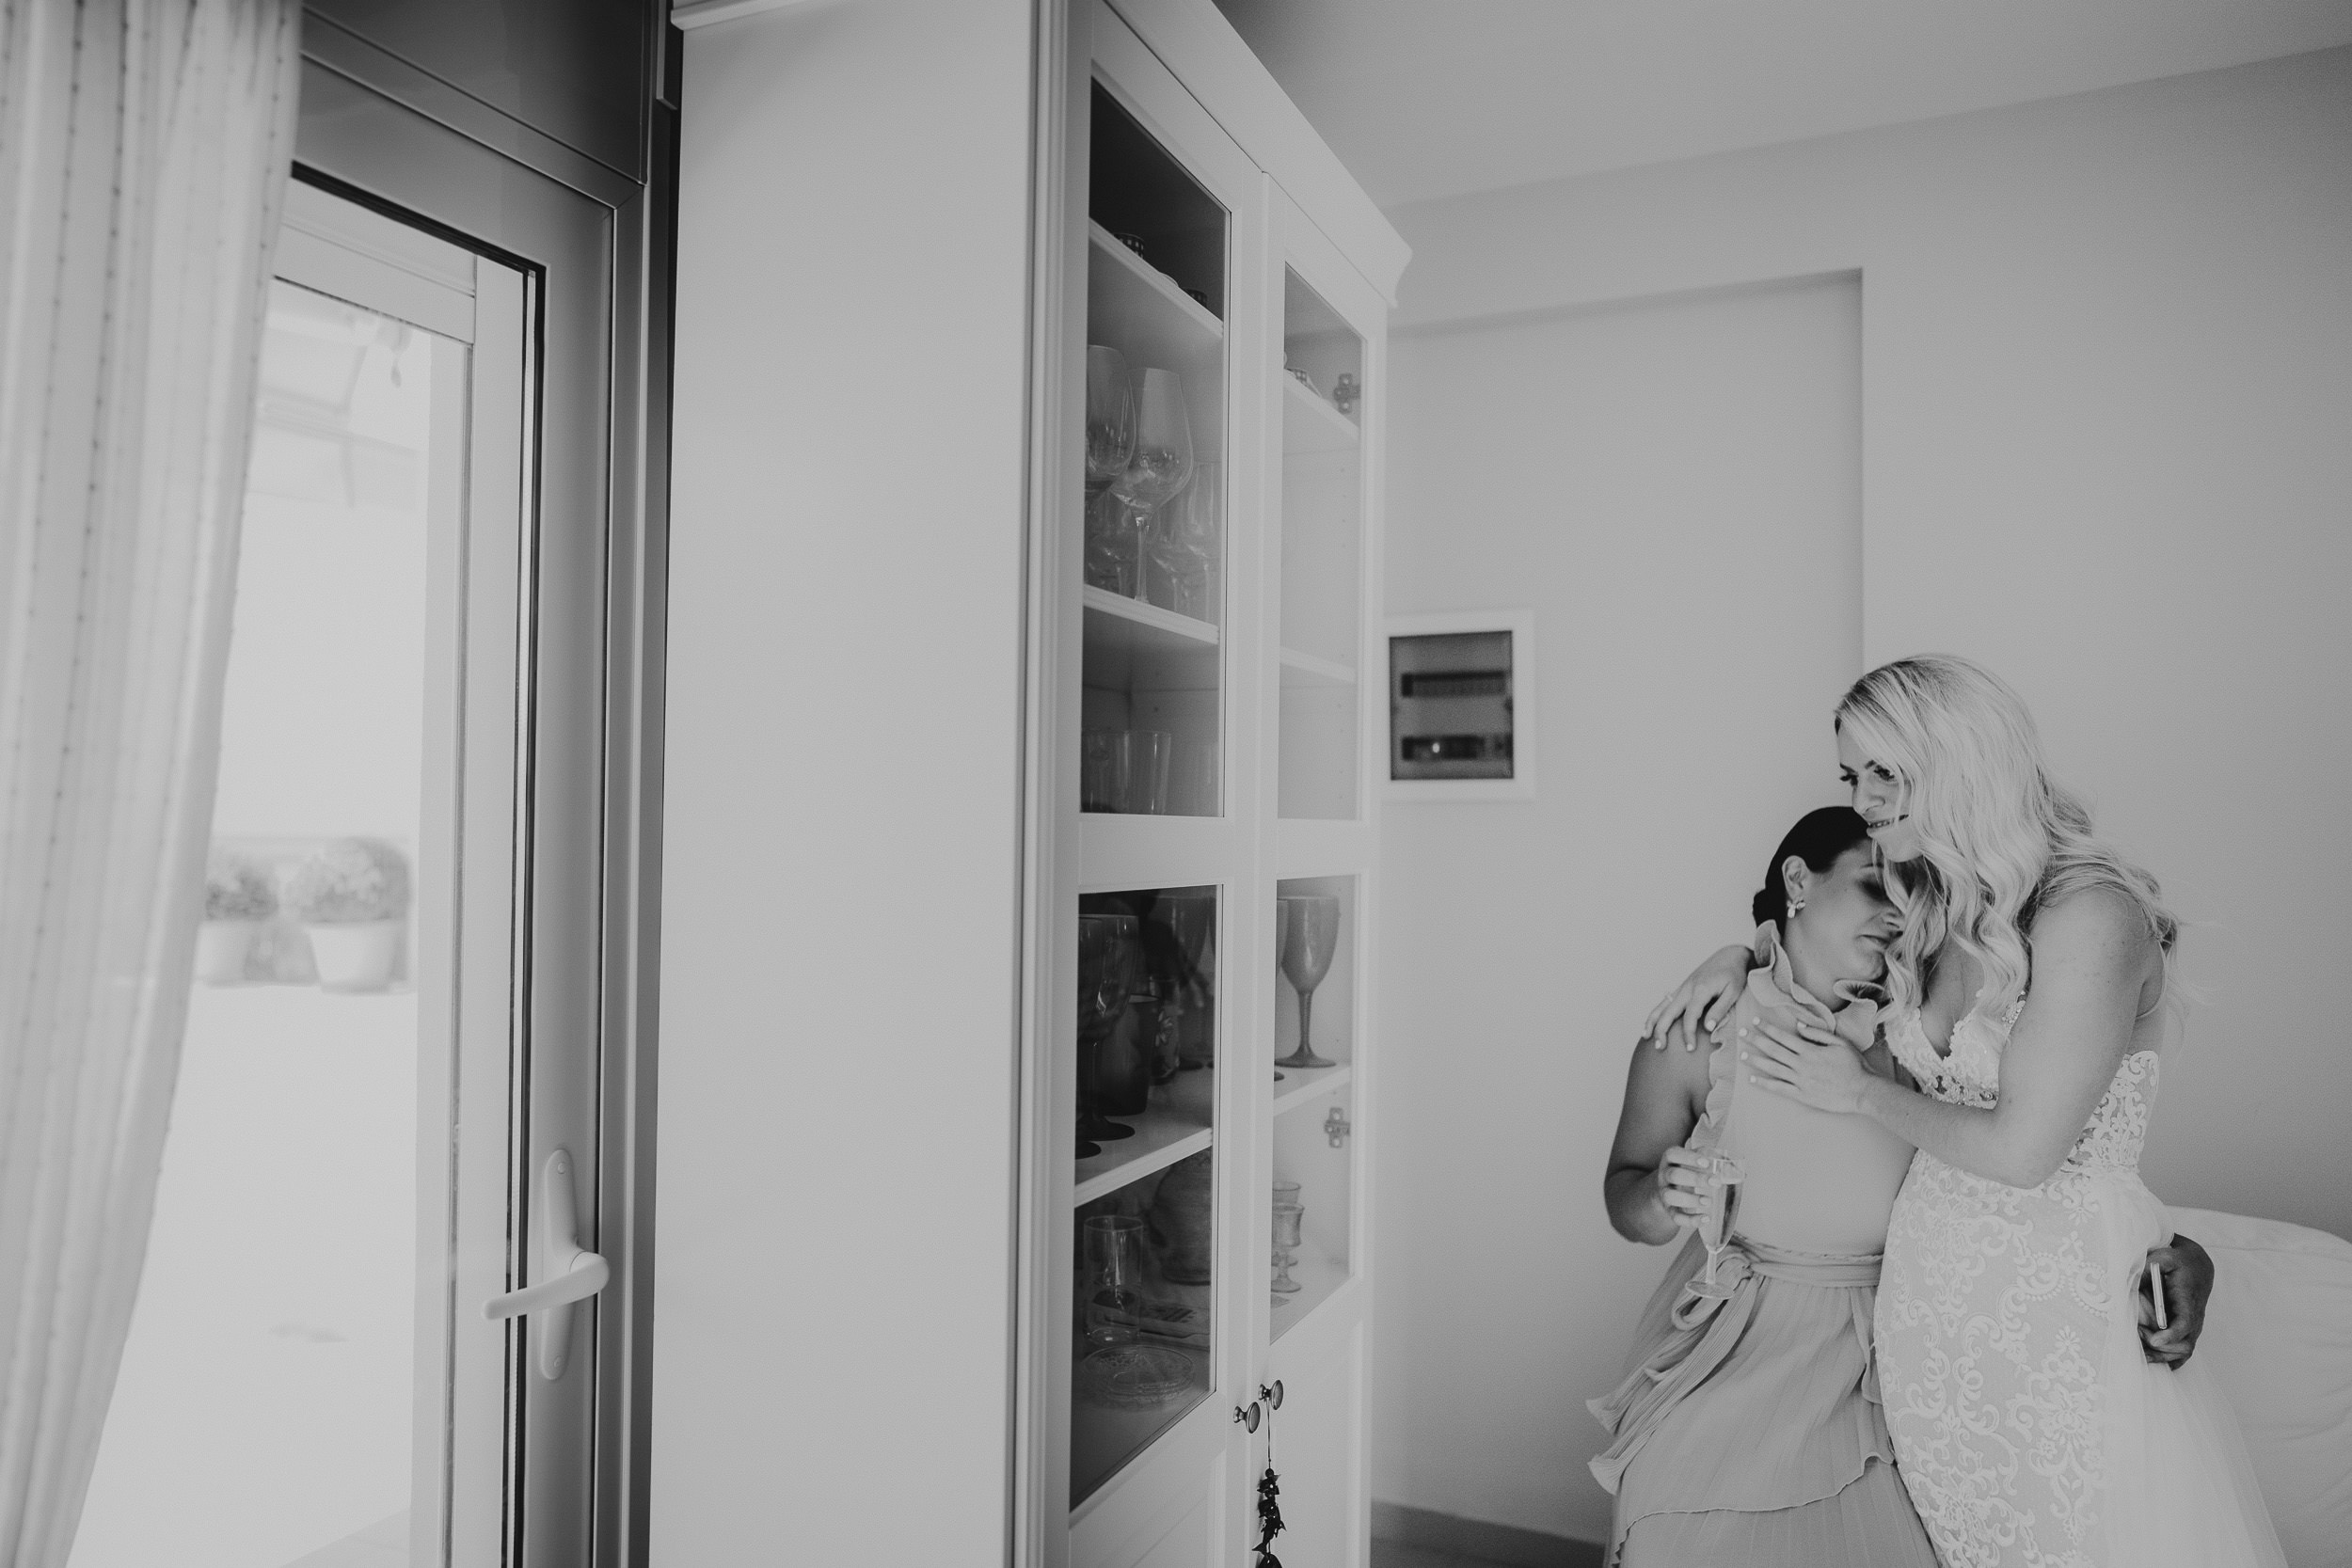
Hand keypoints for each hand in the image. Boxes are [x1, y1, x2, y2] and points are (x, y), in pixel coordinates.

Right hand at [1643, 945, 1753, 1051]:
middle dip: (1662, 1030)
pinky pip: (1665, 1002)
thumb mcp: (1733, 992)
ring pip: (1662, 1005)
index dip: (1688, 1033)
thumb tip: (1707, 1027)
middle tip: (1660, 1048)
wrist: (1729, 955)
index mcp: (1700, 990)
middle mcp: (1687, 988)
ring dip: (1652, 1021)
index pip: (1690, 1016)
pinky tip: (1652, 1023)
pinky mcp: (1682, 988)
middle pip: (1668, 1011)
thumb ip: (1720, 1009)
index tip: (1690, 1048)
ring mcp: (1682, 987)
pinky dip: (1656, 1013)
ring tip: (1646, 1036)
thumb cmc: (1734, 974)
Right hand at [1653, 1146, 1714, 1230]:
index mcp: (1671, 1160)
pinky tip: (1706, 1219)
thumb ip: (1712, 1159)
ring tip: (1708, 1201)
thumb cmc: (1689, 1170)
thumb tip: (1733, 1167)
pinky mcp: (1670, 1210)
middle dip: (1695, 1179)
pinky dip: (1691, 1220)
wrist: (1672, 1188)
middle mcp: (1665, 1176)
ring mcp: (1665, 1193)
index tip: (1707, 1163)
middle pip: (1673, 1175)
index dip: (1689, 1157)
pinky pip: (1676, 1217)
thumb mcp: (1696, 1161)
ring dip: (1690, 1199)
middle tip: (1716, 1183)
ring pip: (1670, 1196)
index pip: (1673, 1154)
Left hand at [1740, 1016, 1871, 1114]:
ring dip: (1755, 1060)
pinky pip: (1779, 1088)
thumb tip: (1799, 1026)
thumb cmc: (1854, 1066)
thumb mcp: (1840, 1043)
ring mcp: (1800, 1081)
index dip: (1768, 1028)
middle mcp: (1802, 1065)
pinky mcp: (1802, 1095)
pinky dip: (1764, 1084)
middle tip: (1741, 1033)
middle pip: (1773, 1050)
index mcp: (1810, 1051)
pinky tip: (1752, 1079)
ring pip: (1773, 1068)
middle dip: (1755, 1040)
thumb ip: (1818, 1034)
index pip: (1783, 1037)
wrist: (1863, 1091)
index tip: (1755, 1021)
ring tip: (1741, 1054)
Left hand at [2137, 1235, 2213, 1368]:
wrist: (2197, 1266)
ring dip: (2160, 1355)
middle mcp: (2194, 1318)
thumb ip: (2146, 1269)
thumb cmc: (2179, 1261)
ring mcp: (2192, 1327)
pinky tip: (2148, 1359)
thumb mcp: (2164, 1257)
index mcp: (2189, 1300)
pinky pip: (2181, 1353)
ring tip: (2137, 1346)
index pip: (2185, 1324)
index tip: (2154, 1341)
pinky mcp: (2187, 1332)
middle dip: (2159, 1347)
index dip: (2171, 1336)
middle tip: (2136, 1333)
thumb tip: (2126, 1284)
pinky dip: (2166, 1359)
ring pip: (2182, 1353)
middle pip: (2184, 1345)